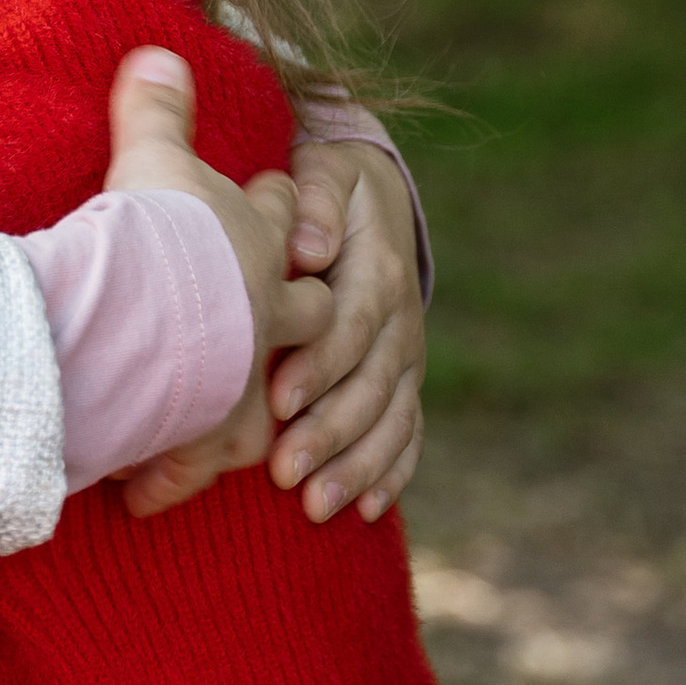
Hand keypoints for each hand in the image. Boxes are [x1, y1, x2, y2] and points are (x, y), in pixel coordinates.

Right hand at [104, 49, 332, 515]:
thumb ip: (157, 108)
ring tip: (245, 442)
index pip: (283, 217)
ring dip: (261, 421)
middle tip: (297, 345)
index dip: (278, 212)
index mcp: (258, 241)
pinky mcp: (218, 433)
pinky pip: (206, 463)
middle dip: (309, 327)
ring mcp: (250, 375)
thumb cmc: (155, 230)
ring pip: (273, 399)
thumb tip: (157, 52)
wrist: (153, 308)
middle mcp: (268, 310)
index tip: (277, 214)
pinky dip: (177, 479)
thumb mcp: (153, 156)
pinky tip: (152, 496)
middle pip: (309, 315)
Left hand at [267, 137, 425, 521]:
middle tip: (286, 474)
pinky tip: (368, 511)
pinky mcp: (405, 380)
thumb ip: (314, 202)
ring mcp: (406, 356)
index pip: (350, 327)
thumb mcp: (323, 173)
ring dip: (357, 466)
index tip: (278, 401)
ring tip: (316, 506)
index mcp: (376, 273)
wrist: (370, 198)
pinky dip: (392, 472)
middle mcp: (400, 321)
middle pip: (370, 387)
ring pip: (391, 420)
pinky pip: (408, 432)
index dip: (319, 367)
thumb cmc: (326, 188)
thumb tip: (308, 245)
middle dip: (330, 434)